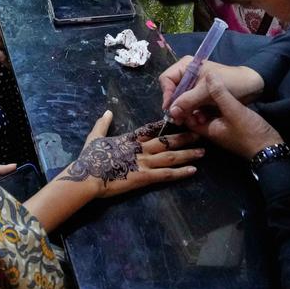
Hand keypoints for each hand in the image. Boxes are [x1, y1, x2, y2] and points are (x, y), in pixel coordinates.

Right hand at [56, 110, 200, 198]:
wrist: (86, 177)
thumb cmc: (89, 158)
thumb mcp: (94, 137)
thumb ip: (103, 124)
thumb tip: (107, 111)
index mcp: (129, 138)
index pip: (151, 128)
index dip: (165, 125)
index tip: (179, 120)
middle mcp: (140, 148)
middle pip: (166, 141)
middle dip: (184, 137)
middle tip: (199, 133)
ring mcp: (144, 162)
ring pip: (170, 156)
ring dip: (187, 153)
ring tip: (202, 151)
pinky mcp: (144, 177)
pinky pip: (166, 174)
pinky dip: (181, 172)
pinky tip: (193, 171)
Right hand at [160, 56, 264, 112]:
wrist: (251, 87)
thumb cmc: (230, 82)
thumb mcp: (207, 91)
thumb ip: (188, 100)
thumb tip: (171, 112)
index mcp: (186, 66)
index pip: (167, 79)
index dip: (166, 94)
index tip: (170, 109)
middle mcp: (187, 75)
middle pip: (172, 92)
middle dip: (176, 106)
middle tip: (179, 120)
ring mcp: (193, 87)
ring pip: (181, 101)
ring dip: (185, 112)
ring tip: (192, 121)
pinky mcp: (200, 96)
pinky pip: (190, 106)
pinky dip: (193, 113)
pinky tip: (199, 120)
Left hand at [175, 73, 283, 158]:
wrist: (269, 147)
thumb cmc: (250, 132)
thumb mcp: (234, 110)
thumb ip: (220, 94)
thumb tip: (209, 76)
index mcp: (206, 129)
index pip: (186, 116)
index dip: (182, 102)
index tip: (183, 86)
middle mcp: (210, 129)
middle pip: (196, 113)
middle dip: (193, 99)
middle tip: (193, 81)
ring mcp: (221, 127)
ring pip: (207, 111)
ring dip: (205, 99)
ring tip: (204, 82)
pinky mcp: (230, 124)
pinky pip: (217, 112)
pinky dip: (216, 102)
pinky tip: (219, 91)